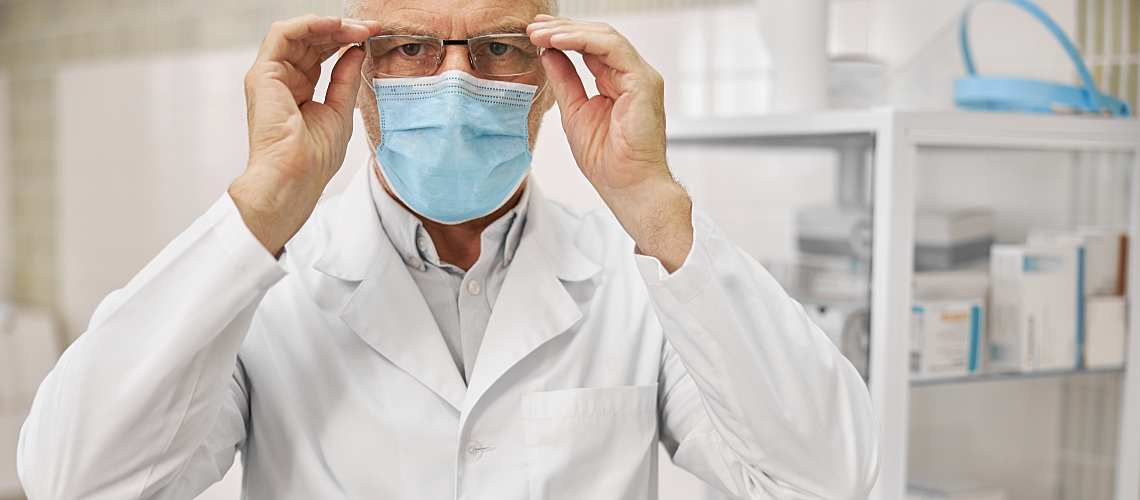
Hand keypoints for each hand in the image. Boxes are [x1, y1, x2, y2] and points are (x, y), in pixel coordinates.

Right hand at [229, 15, 379, 255]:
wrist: (296, 177)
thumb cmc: (314, 158)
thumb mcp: (340, 110)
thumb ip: (346, 78)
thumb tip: (355, 51)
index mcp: (298, 90)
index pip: (320, 54)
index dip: (345, 41)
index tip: (371, 36)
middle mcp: (282, 80)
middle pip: (310, 40)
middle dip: (341, 30)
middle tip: (369, 28)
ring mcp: (270, 76)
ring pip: (297, 33)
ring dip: (329, 26)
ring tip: (356, 28)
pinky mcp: (262, 74)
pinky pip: (283, 34)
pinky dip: (309, 24)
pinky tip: (334, 26)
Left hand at [527, 15, 692, 270]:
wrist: (628, 186)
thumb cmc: (608, 161)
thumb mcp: (574, 112)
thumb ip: (565, 80)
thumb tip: (548, 54)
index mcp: (617, 82)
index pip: (590, 47)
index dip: (561, 36)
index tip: (534, 33)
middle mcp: (632, 75)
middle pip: (597, 36)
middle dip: (562, 28)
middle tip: (533, 27)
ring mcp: (640, 77)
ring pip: (605, 36)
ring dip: (569, 31)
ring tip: (541, 33)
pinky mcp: (643, 82)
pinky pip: (612, 49)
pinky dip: (583, 40)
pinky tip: (559, 41)